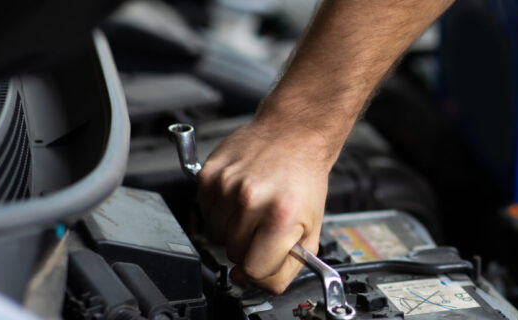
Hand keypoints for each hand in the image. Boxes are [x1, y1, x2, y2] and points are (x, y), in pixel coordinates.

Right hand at [197, 118, 334, 292]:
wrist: (292, 133)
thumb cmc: (304, 177)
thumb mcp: (312, 226)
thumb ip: (289, 263)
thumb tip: (256, 281)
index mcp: (281, 216)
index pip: (255, 270)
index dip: (261, 269)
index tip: (265, 259)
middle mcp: (251, 200)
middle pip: (234, 254)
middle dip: (249, 247)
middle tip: (265, 225)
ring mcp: (226, 187)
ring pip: (217, 236)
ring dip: (233, 229)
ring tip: (254, 207)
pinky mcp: (208, 176)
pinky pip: (205, 212)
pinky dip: (220, 210)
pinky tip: (240, 195)